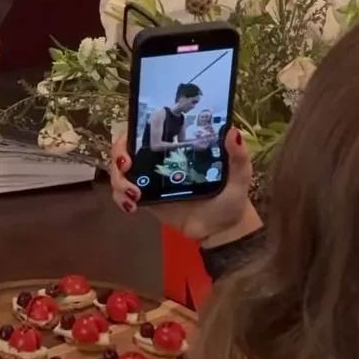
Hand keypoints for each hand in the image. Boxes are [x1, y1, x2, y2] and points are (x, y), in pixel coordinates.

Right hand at [110, 129, 253, 243]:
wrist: (223, 232)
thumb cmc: (231, 198)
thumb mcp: (240, 175)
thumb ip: (238, 156)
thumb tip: (232, 130)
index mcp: (179, 145)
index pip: (148, 127)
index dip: (133, 128)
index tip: (133, 137)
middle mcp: (160, 158)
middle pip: (126, 146)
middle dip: (118, 154)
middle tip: (126, 167)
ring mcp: (151, 178)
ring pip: (120, 170)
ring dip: (118, 179)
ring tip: (133, 195)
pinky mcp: (147, 199)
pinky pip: (123, 194)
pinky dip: (120, 197)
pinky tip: (131, 206)